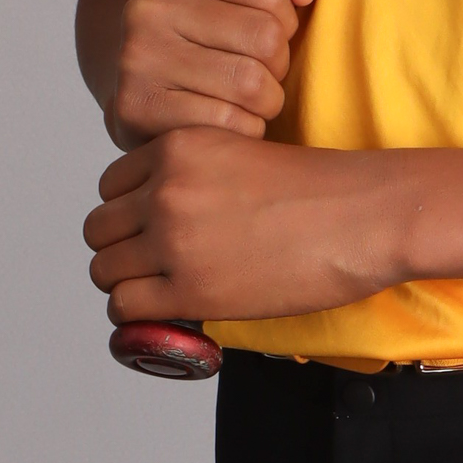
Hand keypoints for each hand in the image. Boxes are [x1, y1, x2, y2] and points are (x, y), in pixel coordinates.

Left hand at [83, 128, 411, 323]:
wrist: (364, 215)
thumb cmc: (321, 188)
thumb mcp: (241, 154)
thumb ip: (194, 175)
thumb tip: (163, 216)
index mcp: (179, 147)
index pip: (111, 185)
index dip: (130, 210)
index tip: (152, 229)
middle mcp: (167, 189)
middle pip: (99, 228)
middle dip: (121, 247)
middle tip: (153, 264)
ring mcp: (174, 240)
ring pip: (103, 270)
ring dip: (125, 283)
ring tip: (160, 291)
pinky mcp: (190, 291)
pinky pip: (125, 309)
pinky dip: (138, 316)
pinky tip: (167, 312)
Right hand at [104, 0, 324, 149]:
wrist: (134, 94)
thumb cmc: (202, 40)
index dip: (285, 20)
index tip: (264, 32)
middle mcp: (148, 7)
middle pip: (265, 37)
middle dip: (278, 64)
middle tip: (260, 72)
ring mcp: (138, 59)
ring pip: (251, 84)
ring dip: (265, 102)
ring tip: (247, 100)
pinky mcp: (138, 108)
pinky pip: (228, 124)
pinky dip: (243, 130)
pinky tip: (225, 121)